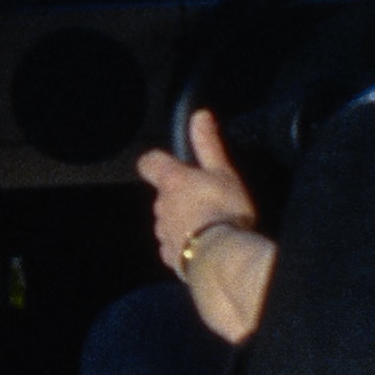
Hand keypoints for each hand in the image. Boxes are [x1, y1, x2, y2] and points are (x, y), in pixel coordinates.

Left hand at [135, 109, 276, 342]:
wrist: (221, 259)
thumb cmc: (224, 210)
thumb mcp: (223, 172)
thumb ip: (208, 145)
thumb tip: (199, 115)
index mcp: (171, 182)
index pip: (149, 163)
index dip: (156, 161)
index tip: (168, 163)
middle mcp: (160, 207)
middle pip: (163, 195)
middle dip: (179, 196)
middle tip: (207, 199)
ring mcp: (162, 234)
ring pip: (168, 221)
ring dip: (183, 221)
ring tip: (210, 226)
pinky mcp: (169, 258)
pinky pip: (173, 246)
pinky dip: (185, 245)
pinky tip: (205, 247)